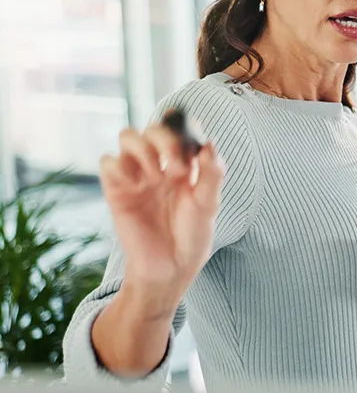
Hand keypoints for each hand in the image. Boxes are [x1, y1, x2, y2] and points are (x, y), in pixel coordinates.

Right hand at [99, 120, 224, 314]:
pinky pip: (108, 163)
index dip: (183, 124)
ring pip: (127, 136)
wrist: (171, 268)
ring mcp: (136, 176)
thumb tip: (210, 143)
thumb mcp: (209, 204)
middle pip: (152, 128)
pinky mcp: (117, 191)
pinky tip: (137, 184)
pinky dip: (119, 165)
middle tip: (180, 168)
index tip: (192, 136)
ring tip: (159, 176)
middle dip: (167, 140)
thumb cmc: (192, 236)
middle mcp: (159, 165)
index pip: (178, 129)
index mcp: (184, 164)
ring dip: (143, 148)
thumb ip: (212, 173)